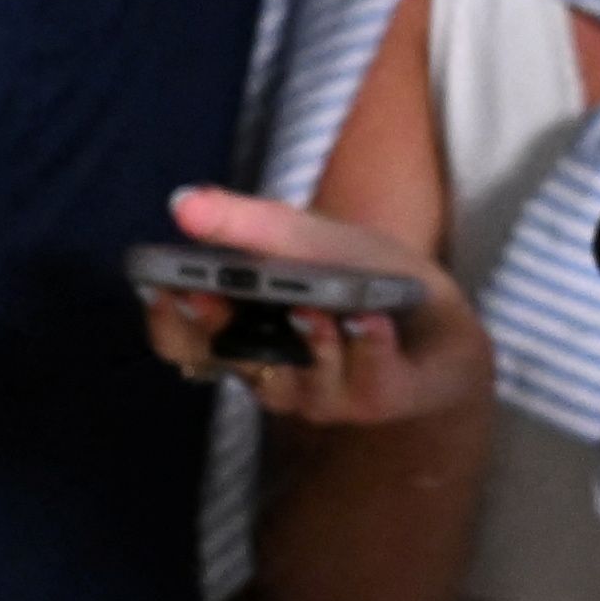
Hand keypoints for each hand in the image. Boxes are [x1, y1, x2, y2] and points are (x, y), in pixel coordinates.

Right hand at [139, 177, 487, 438]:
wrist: (438, 316)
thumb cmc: (357, 276)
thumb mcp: (304, 238)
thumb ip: (246, 224)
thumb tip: (182, 202)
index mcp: (242, 333)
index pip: (183, 341)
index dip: (166, 320)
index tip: (161, 287)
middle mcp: (271, 371)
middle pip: (227, 366)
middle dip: (219, 333)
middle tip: (210, 299)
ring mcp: (322, 393)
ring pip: (297, 381)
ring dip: (307, 342)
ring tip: (312, 307)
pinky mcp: (379, 398)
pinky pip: (367, 383)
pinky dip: (367, 348)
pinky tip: (369, 318)